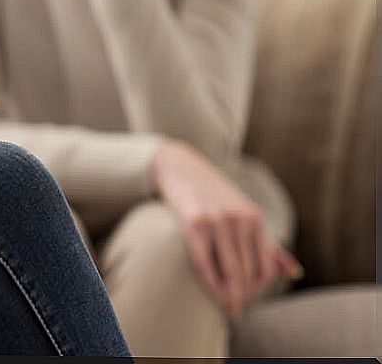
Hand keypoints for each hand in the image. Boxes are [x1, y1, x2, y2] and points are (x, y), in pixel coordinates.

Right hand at [152, 140, 302, 317]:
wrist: (181, 166)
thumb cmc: (214, 194)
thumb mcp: (245, 213)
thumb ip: (268, 244)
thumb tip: (294, 273)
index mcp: (255, 218)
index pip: (266, 266)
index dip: (260, 288)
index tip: (249, 299)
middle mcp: (240, 219)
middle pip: (249, 272)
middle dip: (243, 295)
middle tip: (236, 309)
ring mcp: (217, 221)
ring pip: (230, 271)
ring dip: (229, 294)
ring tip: (226, 306)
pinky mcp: (194, 223)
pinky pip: (205, 261)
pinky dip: (210, 281)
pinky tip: (212, 291)